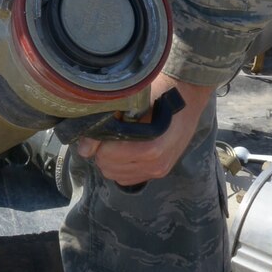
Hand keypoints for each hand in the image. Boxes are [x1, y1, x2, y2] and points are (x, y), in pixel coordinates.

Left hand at [74, 75, 212, 186]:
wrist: (188, 96)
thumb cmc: (161, 92)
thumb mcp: (134, 101)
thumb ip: (108, 123)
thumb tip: (83, 147)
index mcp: (151, 148)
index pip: (107, 155)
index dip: (97, 140)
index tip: (99, 127)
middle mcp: (155, 165)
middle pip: (108, 168)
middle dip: (102, 151)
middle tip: (107, 132)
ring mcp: (158, 170)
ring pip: (116, 176)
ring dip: (110, 160)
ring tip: (116, 140)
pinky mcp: (160, 172)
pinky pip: (128, 179)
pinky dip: (120, 167)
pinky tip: (124, 149)